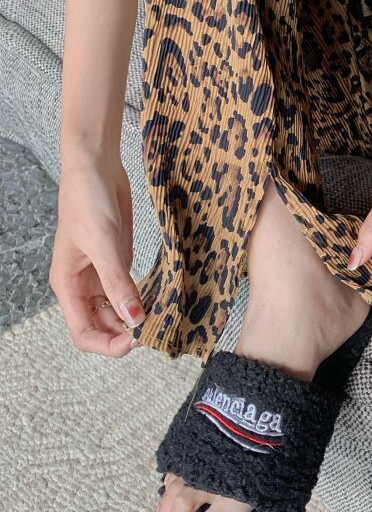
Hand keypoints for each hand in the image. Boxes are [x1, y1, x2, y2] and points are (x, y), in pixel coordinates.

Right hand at [49, 155, 144, 356]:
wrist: (96, 167)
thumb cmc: (87, 200)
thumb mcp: (103, 243)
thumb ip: (117, 282)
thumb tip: (134, 320)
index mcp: (68, 285)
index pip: (83, 333)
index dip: (108, 344)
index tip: (136, 340)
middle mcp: (82, 285)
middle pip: (102, 326)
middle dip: (126, 333)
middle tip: (157, 330)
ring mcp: (101, 274)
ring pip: (118, 310)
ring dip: (136, 317)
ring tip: (163, 316)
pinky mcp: (118, 261)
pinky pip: (130, 290)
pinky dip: (144, 298)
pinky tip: (162, 299)